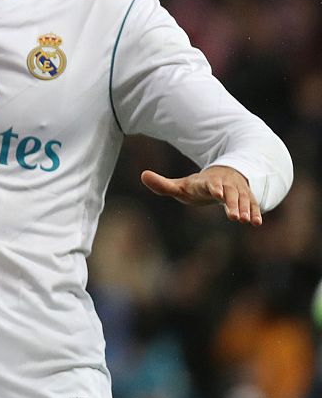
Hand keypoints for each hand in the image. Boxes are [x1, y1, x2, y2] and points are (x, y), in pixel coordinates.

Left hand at [142, 165, 262, 224]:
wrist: (223, 175)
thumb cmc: (198, 185)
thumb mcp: (180, 185)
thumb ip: (162, 184)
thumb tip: (142, 175)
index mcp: (207, 181)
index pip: (210, 184)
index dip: (213, 187)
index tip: (216, 193)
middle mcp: (225, 185)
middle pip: (230, 193)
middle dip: (233, 204)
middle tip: (234, 217)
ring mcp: (238, 191)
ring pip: (244, 199)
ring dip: (246, 209)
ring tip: (247, 221)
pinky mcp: (247, 198)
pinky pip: (253, 204)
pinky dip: (255, 212)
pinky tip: (256, 223)